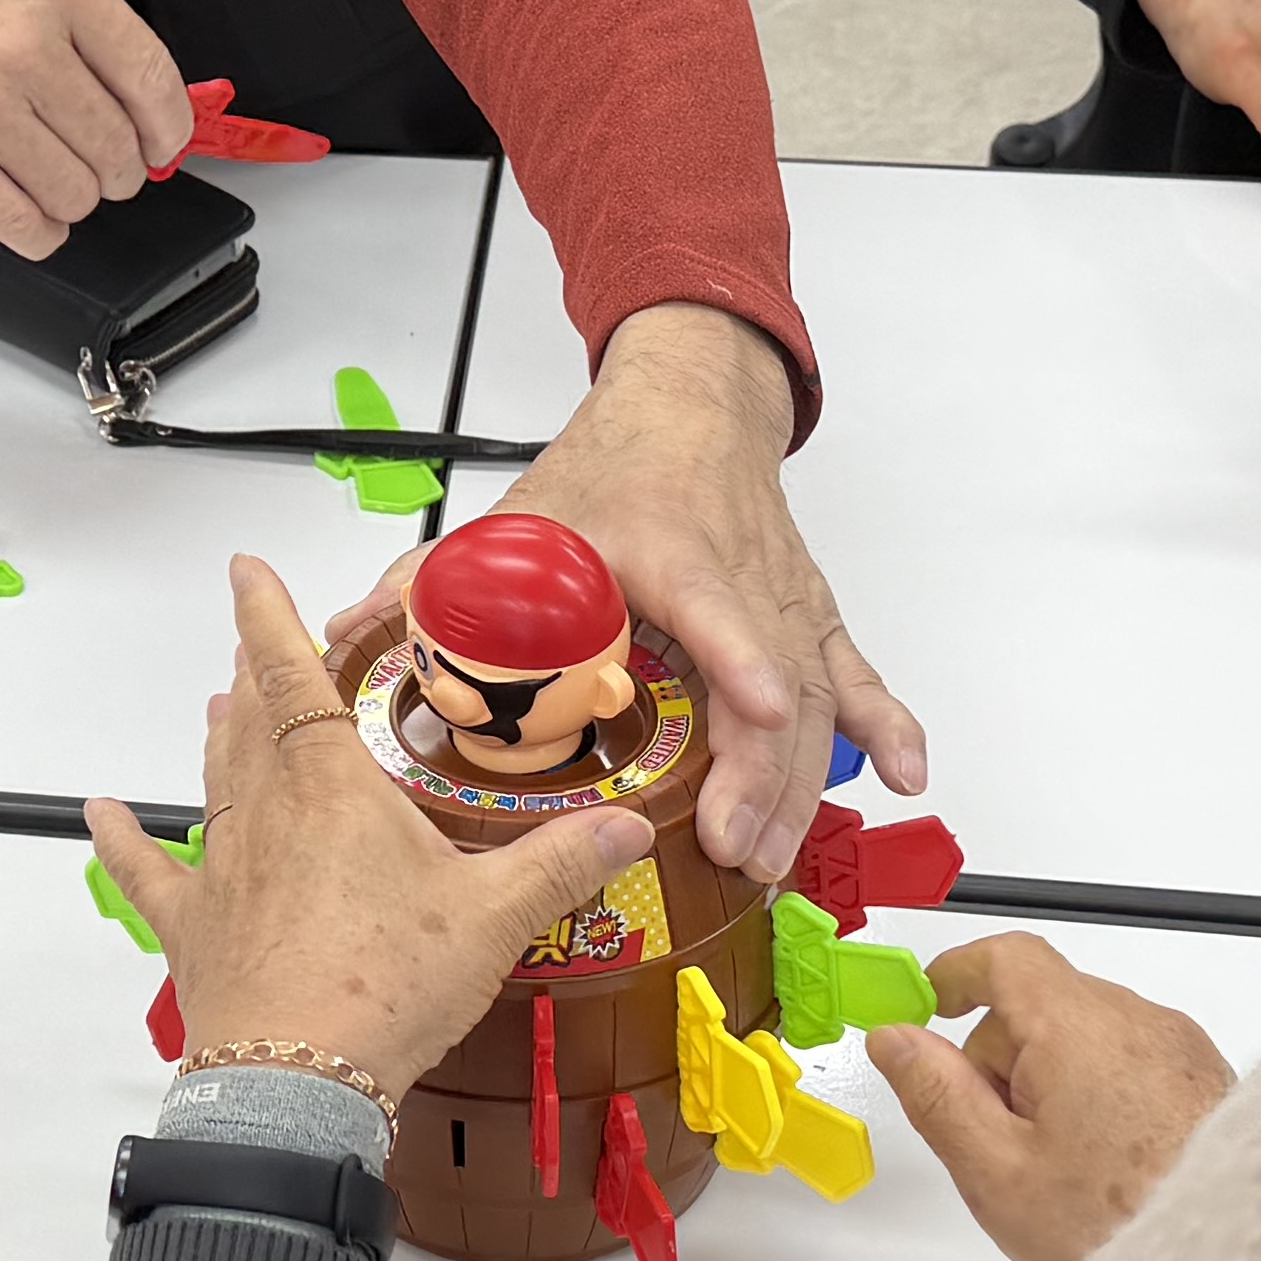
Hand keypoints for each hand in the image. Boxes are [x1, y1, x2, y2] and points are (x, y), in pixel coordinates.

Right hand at [0, 0, 195, 255]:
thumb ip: (91, 22)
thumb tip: (150, 105)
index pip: (150, 79)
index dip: (170, 126)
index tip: (166, 142)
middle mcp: (25, 45)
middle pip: (117, 147)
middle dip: (122, 166)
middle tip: (107, 160)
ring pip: (76, 191)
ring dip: (80, 195)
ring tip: (62, 172)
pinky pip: (21, 222)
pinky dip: (43, 231)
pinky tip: (40, 213)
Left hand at [89, 560, 653, 1100]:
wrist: (297, 1078)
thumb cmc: (385, 991)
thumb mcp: (494, 918)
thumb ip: (562, 863)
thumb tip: (626, 829)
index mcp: (333, 790)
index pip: (293, 675)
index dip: (270, 615)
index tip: (249, 571)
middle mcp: (266, 814)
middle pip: (250, 720)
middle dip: (254, 671)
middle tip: (256, 640)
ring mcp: (221, 870)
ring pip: (213, 779)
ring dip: (219, 736)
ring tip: (221, 704)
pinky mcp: (193, 927)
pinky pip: (148, 871)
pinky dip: (123, 839)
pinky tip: (100, 813)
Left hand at [327, 306, 916, 885]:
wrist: (690, 404)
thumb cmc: (606, 468)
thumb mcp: (517, 521)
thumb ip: (436, 579)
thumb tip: (351, 626)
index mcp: (663, 548)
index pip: (710, 602)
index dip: (734, 654)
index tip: (754, 703)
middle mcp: (739, 576)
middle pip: (769, 679)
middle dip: (760, 772)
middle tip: (734, 849)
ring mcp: (783, 599)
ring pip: (813, 697)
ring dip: (799, 782)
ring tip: (771, 856)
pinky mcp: (809, 615)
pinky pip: (857, 674)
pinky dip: (889, 723)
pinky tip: (909, 774)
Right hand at [863, 933, 1235, 1260]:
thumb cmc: (1119, 1225)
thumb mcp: (996, 1170)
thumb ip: (936, 1094)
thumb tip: (896, 1039)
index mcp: (1078, 1025)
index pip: (1006, 960)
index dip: (956, 975)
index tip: (926, 1006)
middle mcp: (1138, 1021)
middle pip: (1045, 1007)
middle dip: (1003, 1060)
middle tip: (995, 1144)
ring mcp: (1181, 1051)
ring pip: (1089, 1041)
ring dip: (1055, 1086)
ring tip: (1060, 1174)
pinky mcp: (1210, 1083)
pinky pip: (1134, 1068)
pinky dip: (1103, 1102)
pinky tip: (1105, 1173)